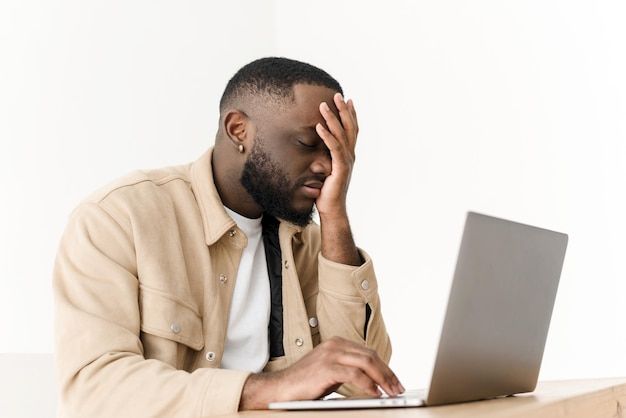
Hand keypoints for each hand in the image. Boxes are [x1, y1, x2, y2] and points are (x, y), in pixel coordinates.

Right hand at [239, 336, 404, 409]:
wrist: (281, 388)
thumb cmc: (305, 383)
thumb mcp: (331, 372)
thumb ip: (349, 370)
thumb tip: (373, 380)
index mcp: (337, 343)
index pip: (368, 352)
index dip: (384, 367)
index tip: (394, 381)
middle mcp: (335, 345)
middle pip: (370, 356)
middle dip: (387, 373)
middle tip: (398, 388)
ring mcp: (330, 354)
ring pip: (366, 363)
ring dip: (382, 379)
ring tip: (390, 392)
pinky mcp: (326, 367)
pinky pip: (354, 374)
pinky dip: (368, 384)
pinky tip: (374, 393)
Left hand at [314, 93, 358, 218]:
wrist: (332, 209)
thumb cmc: (327, 192)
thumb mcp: (326, 170)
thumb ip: (326, 158)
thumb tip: (317, 150)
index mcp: (348, 155)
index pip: (352, 131)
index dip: (351, 115)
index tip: (349, 100)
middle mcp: (350, 156)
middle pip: (350, 128)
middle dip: (344, 110)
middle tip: (338, 95)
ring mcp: (346, 162)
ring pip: (341, 134)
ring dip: (332, 118)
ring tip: (324, 105)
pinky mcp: (340, 168)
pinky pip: (333, 148)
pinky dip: (327, 136)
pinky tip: (319, 126)